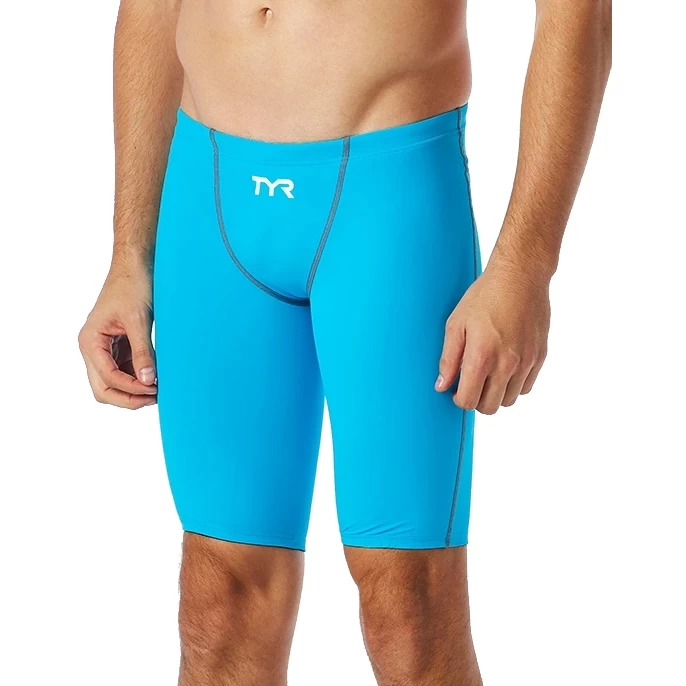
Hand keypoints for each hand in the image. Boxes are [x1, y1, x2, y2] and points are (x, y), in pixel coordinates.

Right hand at [78, 259, 157, 409]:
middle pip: (103, 389)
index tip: (155, 389)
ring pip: (112, 384)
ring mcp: (104, 349)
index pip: (107, 378)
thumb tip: (149, 381)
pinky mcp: (117, 347)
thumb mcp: (139, 320)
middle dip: (128, 397)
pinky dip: (137, 378)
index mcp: (90, 341)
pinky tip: (156, 377)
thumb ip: (143, 352)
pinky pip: (124, 371)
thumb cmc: (132, 286)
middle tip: (155, 397)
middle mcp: (92, 348)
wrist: (135, 266)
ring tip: (159, 389)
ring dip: (133, 390)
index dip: (131, 388)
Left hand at [435, 262, 549, 413]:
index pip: (468, 401)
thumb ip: (448, 358)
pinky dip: (513, 384)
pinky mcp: (540, 357)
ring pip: (508, 400)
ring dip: (495, 393)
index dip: (458, 399)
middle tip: (470, 382)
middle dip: (476, 399)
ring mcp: (526, 362)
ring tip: (487, 373)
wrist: (520, 277)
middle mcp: (506, 364)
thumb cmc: (484, 296)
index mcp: (481, 356)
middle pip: (489, 407)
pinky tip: (504, 366)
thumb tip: (442, 385)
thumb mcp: (456, 323)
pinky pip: (525, 387)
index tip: (455, 388)